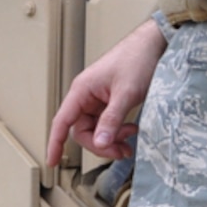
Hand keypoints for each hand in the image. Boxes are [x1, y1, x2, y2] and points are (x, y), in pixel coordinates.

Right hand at [46, 19, 167, 165]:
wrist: (154, 44)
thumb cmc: (137, 58)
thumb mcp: (126, 93)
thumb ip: (112, 119)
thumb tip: (100, 143)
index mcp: (82, 90)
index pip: (62, 121)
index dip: (54, 142)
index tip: (52, 161)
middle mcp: (87, 96)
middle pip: (82, 131)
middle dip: (100, 144)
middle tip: (121, 150)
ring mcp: (99, 99)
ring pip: (97, 129)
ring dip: (112, 139)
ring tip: (130, 139)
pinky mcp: (111, 101)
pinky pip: (108, 123)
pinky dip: (118, 131)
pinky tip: (131, 131)